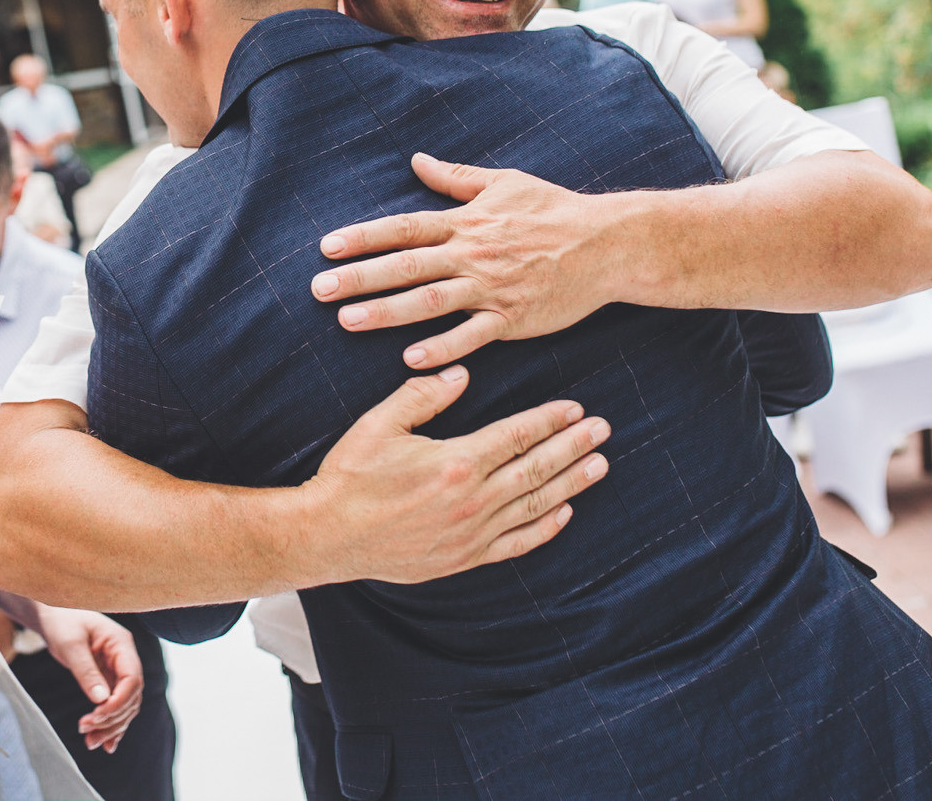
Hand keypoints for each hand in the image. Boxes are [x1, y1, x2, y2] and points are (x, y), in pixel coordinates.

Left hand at [36, 605, 143, 752]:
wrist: (53, 614)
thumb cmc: (62, 621)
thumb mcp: (70, 644)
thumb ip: (86, 671)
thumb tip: (101, 700)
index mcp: (121, 644)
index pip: (132, 679)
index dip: (118, 702)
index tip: (97, 717)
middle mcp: (124, 658)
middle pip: (131, 697)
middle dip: (112, 719)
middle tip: (87, 732)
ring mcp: (118, 669)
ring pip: (124, 705)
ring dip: (110, 726)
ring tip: (90, 742)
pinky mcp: (107, 679)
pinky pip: (114, 705)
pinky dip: (110, 724)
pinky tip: (104, 743)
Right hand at [300, 364, 609, 585]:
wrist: (329, 535)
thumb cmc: (350, 476)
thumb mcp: (379, 424)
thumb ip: (422, 395)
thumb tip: (461, 374)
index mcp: (456, 462)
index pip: (516, 435)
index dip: (548, 420)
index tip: (575, 408)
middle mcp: (472, 500)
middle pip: (536, 468)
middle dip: (573, 446)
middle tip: (603, 430)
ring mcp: (472, 533)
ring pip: (534, 504)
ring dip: (571, 483)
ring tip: (599, 465)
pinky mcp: (464, 557)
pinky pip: (516, 543)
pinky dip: (544, 528)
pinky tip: (564, 513)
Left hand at [311, 153, 621, 367]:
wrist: (608, 243)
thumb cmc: (554, 210)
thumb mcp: (504, 182)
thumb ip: (456, 178)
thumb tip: (417, 161)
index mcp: (466, 222)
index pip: (404, 228)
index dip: (363, 237)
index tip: (327, 246)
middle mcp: (472, 254)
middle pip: (406, 266)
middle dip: (359, 277)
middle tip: (318, 289)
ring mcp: (491, 287)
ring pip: (430, 302)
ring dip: (386, 312)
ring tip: (347, 320)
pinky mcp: (513, 317)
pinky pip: (472, 336)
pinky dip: (443, 347)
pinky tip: (410, 358)